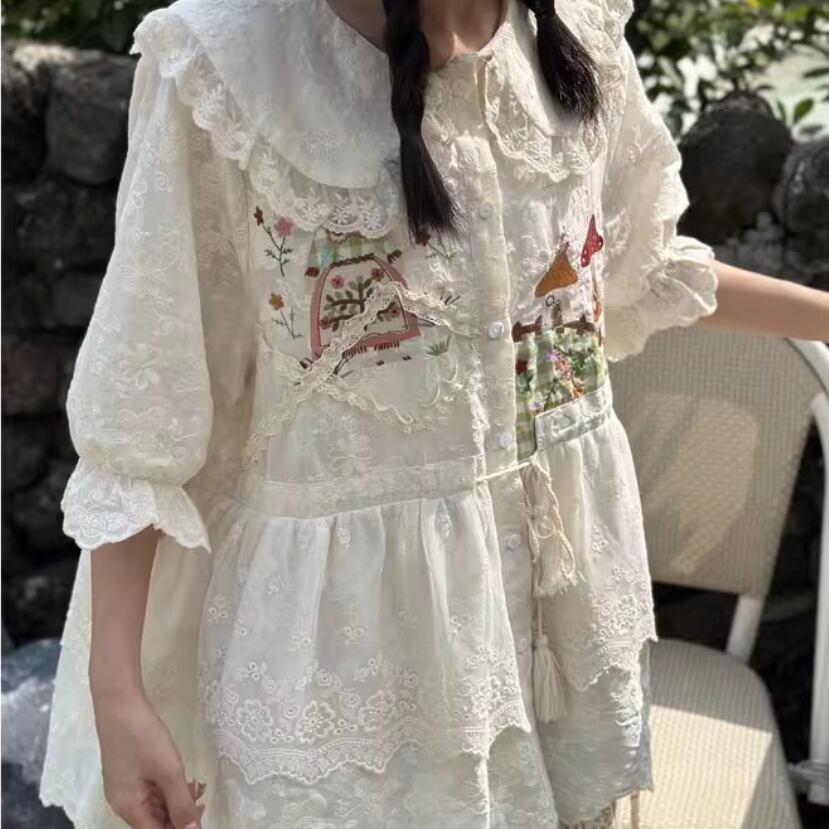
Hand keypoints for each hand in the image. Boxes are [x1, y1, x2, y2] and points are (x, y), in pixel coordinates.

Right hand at [92, 686, 205, 828]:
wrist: (120, 703)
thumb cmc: (143, 737)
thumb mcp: (168, 771)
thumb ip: (181, 804)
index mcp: (128, 807)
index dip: (178, 828)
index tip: (199, 813)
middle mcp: (123, 802)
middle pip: (155, 820)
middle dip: (179, 813)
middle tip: (201, 796)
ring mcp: (125, 786)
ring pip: (155, 804)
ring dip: (176, 799)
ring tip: (196, 785)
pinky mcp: (130, 771)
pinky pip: (151, 790)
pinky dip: (168, 787)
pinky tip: (183, 778)